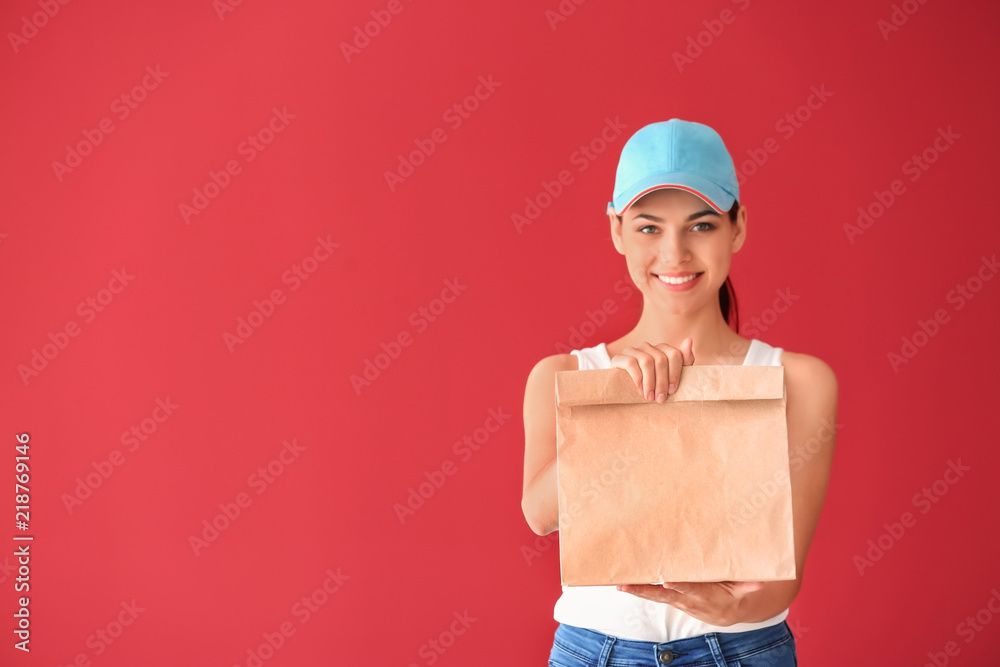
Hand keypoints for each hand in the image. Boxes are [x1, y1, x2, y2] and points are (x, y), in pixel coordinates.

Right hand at [609, 339, 694, 402]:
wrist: (626, 390)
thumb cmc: (654, 384)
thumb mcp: (673, 376)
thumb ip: (685, 360)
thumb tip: (689, 340)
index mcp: (662, 348)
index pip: (675, 355)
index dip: (675, 374)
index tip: (673, 391)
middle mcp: (648, 346)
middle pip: (661, 360)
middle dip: (662, 382)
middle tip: (660, 399)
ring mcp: (633, 350)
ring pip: (647, 361)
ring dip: (650, 382)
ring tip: (649, 397)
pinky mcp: (619, 357)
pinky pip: (630, 362)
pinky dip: (637, 376)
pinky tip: (639, 387)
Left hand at [615, 580, 764, 626]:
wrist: (728, 612)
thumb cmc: (734, 594)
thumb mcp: (743, 589)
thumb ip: (748, 584)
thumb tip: (760, 580)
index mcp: (704, 595)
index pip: (689, 590)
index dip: (678, 587)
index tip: (666, 582)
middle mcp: (687, 600)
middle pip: (664, 595)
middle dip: (645, 591)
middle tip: (628, 585)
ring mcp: (678, 601)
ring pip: (655, 597)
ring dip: (638, 591)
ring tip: (621, 584)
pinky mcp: (672, 600)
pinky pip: (653, 596)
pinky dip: (640, 591)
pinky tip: (625, 584)